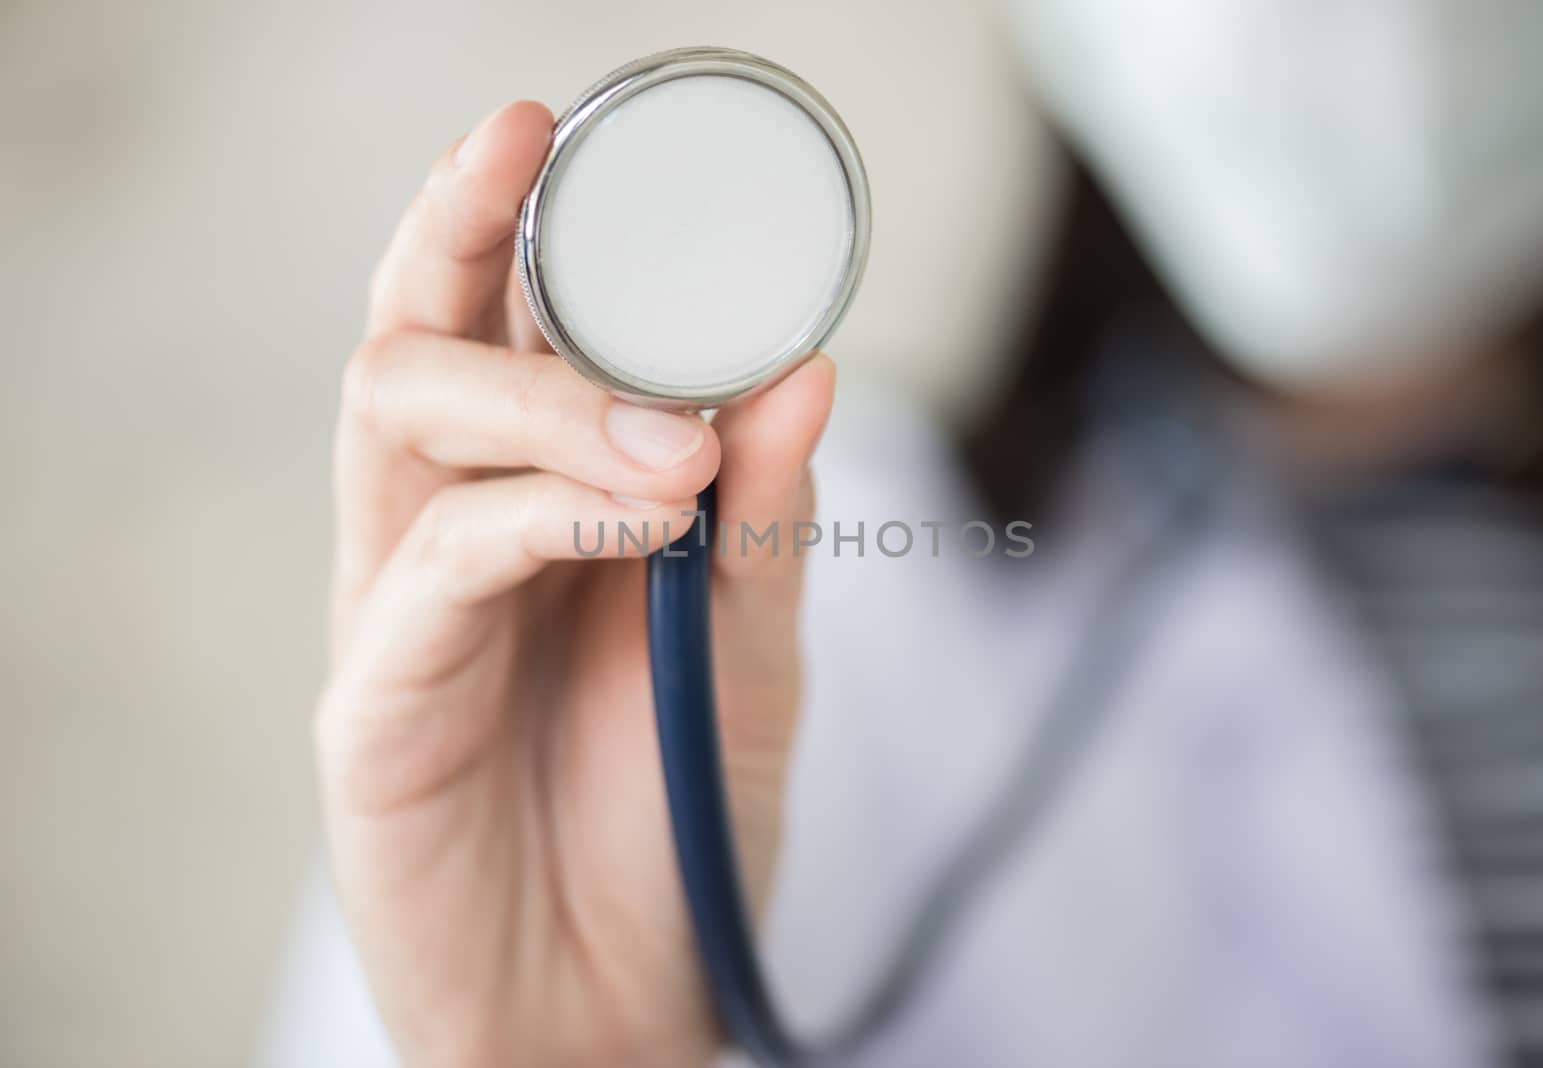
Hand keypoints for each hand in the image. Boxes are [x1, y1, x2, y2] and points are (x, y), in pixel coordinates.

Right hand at [316, 100, 834, 1067]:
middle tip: (518, 153)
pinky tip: (636, 512)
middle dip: (455, 234)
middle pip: (412, 340)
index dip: (505, 223)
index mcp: (534, 509)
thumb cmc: (674, 820)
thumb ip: (766, 519)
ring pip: (399, 422)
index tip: (551, 132)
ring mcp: (399, 614)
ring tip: (673, 437)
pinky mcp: (372, 704)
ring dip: (541, 393)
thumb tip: (803, 372)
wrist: (622, 1003)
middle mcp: (448, 536)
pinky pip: (432, 567)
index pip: (498, 333)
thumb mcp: (753, 653)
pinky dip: (539, 514)